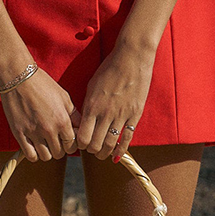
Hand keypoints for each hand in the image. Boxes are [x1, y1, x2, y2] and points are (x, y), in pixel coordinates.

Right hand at [0, 68, 78, 161]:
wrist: (18, 77)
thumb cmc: (42, 84)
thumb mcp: (63, 96)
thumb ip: (73, 114)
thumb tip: (80, 126)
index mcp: (62, 120)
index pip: (73, 145)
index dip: (72, 144)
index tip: (67, 139)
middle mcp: (49, 129)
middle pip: (60, 153)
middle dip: (60, 148)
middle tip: (56, 140)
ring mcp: (33, 133)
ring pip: (46, 157)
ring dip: (47, 152)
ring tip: (45, 143)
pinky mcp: (19, 134)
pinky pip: (30, 155)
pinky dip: (34, 154)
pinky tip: (34, 146)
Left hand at [75, 44, 154, 160]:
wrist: (131, 59)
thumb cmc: (109, 69)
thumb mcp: (92, 85)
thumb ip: (89, 104)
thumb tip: (85, 120)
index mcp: (92, 105)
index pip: (82, 135)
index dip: (80, 143)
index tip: (80, 143)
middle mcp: (105, 113)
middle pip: (95, 144)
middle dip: (91, 150)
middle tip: (91, 150)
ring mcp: (121, 115)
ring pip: (110, 144)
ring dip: (104, 153)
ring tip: (101, 154)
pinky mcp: (134, 115)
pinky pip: (127, 138)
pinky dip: (121, 150)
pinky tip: (116, 156)